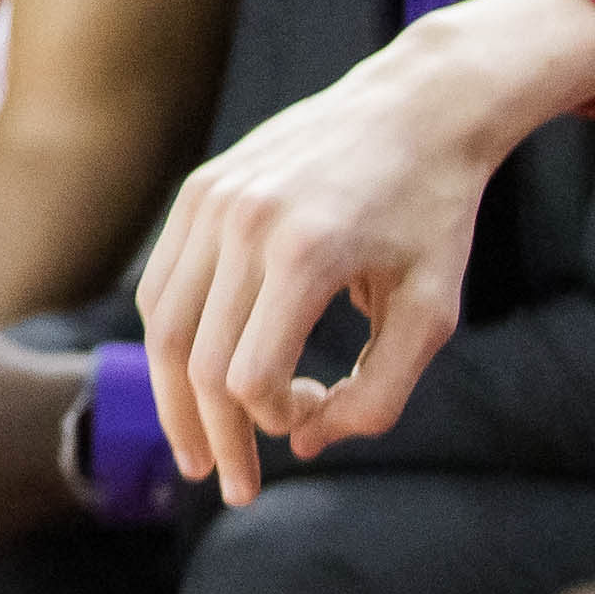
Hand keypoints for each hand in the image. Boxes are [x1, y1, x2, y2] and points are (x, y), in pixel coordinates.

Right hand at [132, 0, 594, 501]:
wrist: (415, 108)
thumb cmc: (433, 217)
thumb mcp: (433, 315)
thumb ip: (378, 394)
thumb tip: (304, 440)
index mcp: (305, 255)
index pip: (247, 376)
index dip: (270, 424)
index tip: (311, 426)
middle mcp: (242, 225)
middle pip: (193, 360)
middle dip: (213, 434)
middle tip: (234, 485)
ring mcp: (209, 202)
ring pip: (161, 325)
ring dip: (174, 396)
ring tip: (197, 445)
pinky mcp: (197, 191)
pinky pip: (163, 283)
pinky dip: (172, 339)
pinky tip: (196, 374)